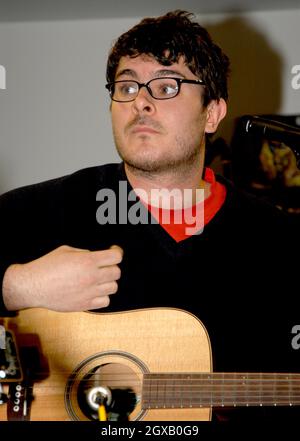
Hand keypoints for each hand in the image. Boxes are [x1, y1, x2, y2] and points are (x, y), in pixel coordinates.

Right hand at [2, 245, 122, 311]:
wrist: (33, 285)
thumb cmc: (46, 266)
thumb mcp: (66, 250)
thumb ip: (84, 253)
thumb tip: (95, 256)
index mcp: (87, 261)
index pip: (116, 257)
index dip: (116, 253)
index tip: (113, 253)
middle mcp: (91, 277)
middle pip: (116, 272)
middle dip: (111, 267)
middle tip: (103, 267)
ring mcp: (89, 292)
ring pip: (113, 287)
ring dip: (107, 282)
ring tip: (98, 280)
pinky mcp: (85, 305)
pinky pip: (105, 302)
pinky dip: (102, 297)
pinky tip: (94, 292)